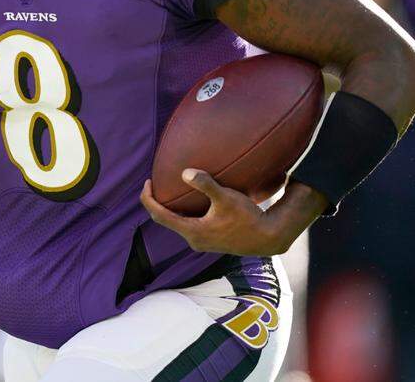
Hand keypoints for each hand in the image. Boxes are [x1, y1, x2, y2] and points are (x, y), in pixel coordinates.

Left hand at [140, 169, 324, 256]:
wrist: (268, 238)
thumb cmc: (247, 217)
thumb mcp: (226, 198)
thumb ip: (205, 184)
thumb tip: (185, 172)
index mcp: (192, 231)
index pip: (159, 215)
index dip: (148, 199)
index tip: (146, 182)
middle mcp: (194, 240)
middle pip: (165, 220)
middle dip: (156, 202)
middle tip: (153, 184)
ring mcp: (202, 242)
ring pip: (177, 223)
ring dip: (170, 208)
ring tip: (167, 190)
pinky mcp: (210, 241)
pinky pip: (188, 225)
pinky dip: (182, 213)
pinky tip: (189, 201)